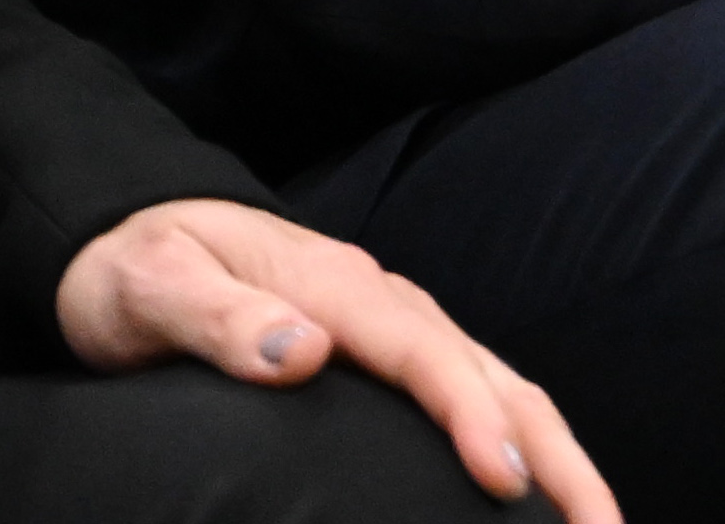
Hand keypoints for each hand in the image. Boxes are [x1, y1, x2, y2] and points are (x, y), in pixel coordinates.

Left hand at [56, 197, 613, 519]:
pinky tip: (532, 488)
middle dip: (558, 453)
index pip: (428, 357)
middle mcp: (385, 300)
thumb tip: (302, 352)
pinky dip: (520, 438)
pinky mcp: (387, 348)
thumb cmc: (136, 270)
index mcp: (340, 287)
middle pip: (496, 374)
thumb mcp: (153, 288)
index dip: (473, 417)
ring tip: (595, 523)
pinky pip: (472, 390)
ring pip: (500, 383)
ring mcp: (394, 321)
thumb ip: (218, 320)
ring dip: (556, 452)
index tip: (505, 482)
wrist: (128, 229)